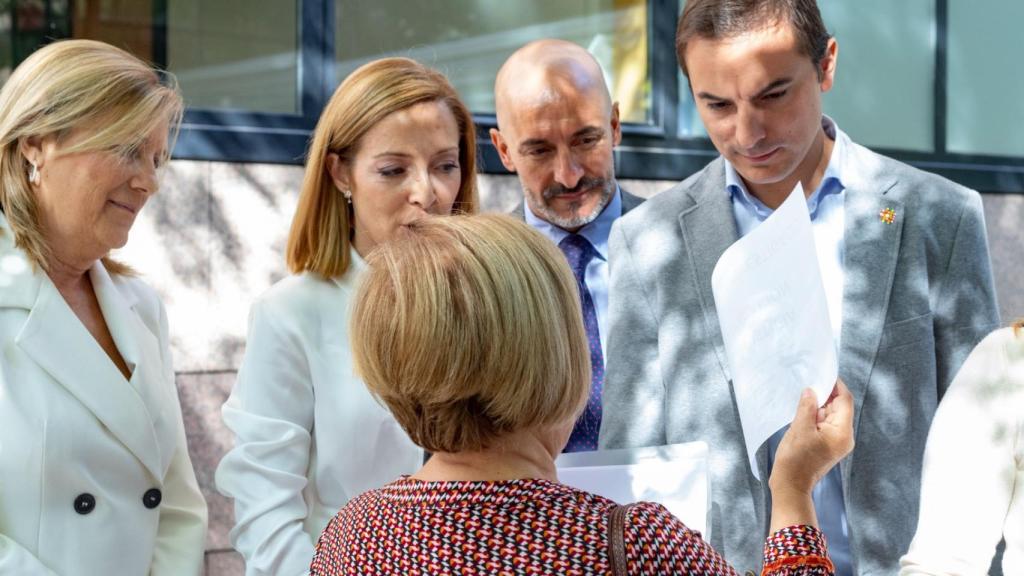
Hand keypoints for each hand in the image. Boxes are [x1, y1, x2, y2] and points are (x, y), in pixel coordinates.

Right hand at [769, 379, 854, 496]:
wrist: (790, 486)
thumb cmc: (795, 459)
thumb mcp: (799, 429)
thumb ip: (807, 406)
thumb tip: (811, 390)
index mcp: (842, 432)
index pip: (845, 401)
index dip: (836, 385)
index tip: (823, 373)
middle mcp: (844, 437)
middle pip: (839, 407)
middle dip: (825, 394)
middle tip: (809, 382)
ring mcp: (836, 442)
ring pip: (831, 415)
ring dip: (819, 405)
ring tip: (803, 396)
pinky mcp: (827, 445)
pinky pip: (825, 424)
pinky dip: (816, 416)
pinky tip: (803, 411)